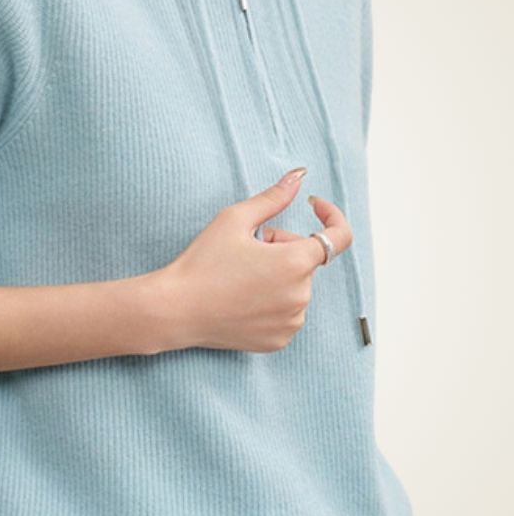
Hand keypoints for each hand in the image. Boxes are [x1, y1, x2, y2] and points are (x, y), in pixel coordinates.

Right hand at [159, 168, 353, 352]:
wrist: (176, 310)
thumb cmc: (202, 263)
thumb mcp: (235, 219)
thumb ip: (273, 197)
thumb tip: (299, 176)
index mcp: (295, 263)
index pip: (338, 236)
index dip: (331, 216)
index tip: (314, 205)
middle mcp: (300, 296)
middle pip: (305, 260)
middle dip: (282, 248)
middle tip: (245, 250)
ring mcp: (291, 322)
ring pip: (295, 287)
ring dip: (277, 276)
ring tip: (239, 278)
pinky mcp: (279, 340)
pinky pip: (286, 312)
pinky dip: (271, 302)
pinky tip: (242, 301)